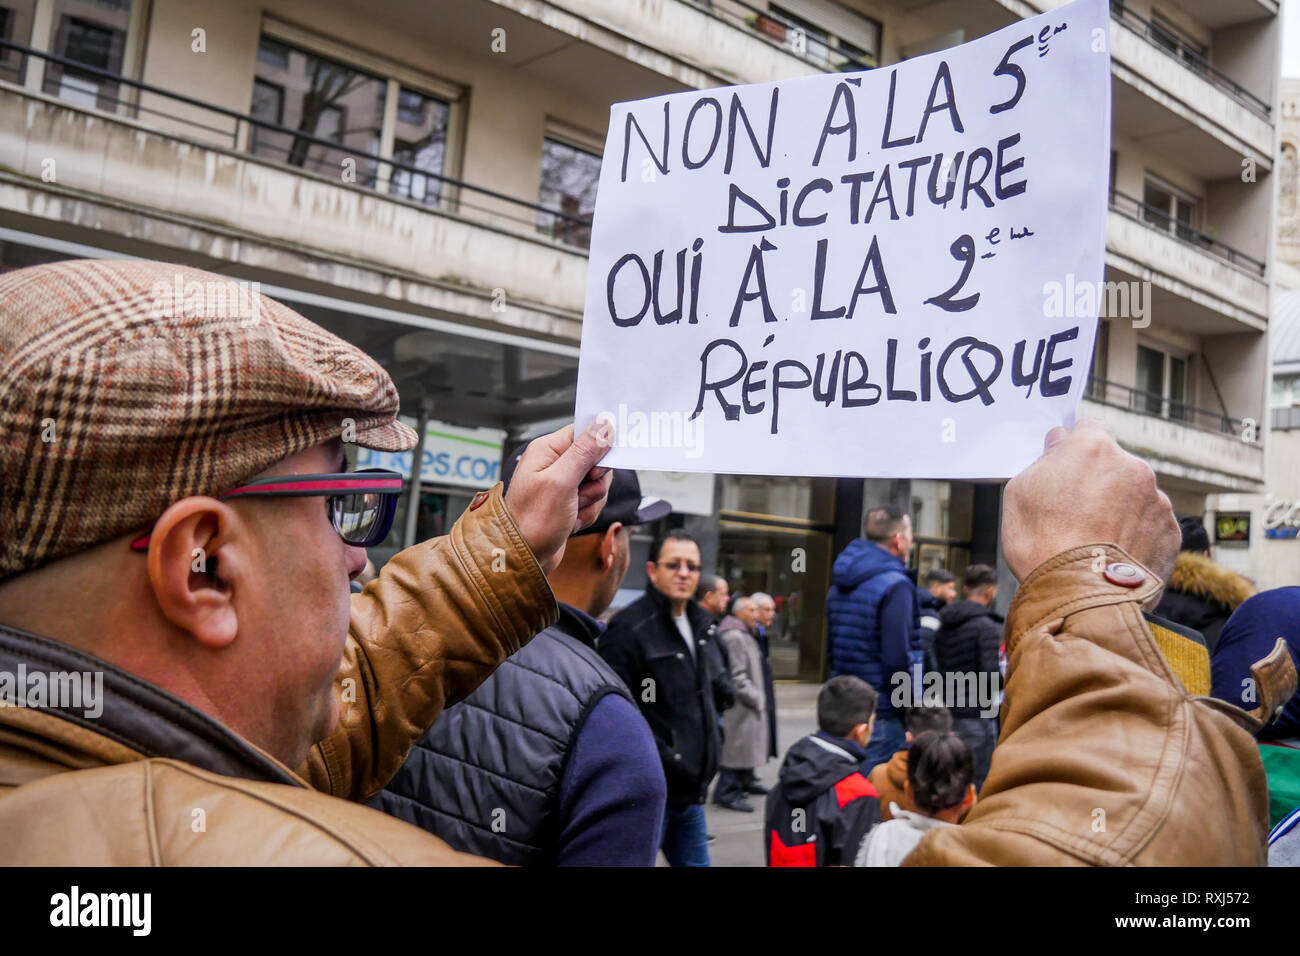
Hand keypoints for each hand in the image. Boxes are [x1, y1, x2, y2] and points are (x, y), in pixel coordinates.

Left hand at [504, 422, 613, 573]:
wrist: (525, 557)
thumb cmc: (532, 521)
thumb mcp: (561, 482)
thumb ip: (584, 451)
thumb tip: (604, 424)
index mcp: (548, 450)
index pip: (585, 432)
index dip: (598, 449)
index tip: (596, 468)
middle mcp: (555, 463)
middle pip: (597, 460)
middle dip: (595, 482)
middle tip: (578, 493)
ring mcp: (563, 484)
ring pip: (598, 484)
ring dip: (590, 501)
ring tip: (570, 511)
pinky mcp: (569, 502)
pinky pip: (593, 501)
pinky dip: (586, 514)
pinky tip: (570, 521)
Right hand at [1001, 421, 1178, 584]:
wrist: (1081, 595)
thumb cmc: (1042, 542)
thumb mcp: (1020, 491)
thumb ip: (1045, 460)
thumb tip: (1059, 443)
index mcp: (1093, 448)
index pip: (1089, 430)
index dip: (1075, 450)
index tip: (1066, 469)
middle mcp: (1133, 466)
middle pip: (1114, 465)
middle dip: (1098, 482)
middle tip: (1075, 514)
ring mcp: (1157, 500)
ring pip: (1134, 497)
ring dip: (1119, 510)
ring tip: (1094, 541)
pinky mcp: (1171, 532)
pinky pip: (1150, 526)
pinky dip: (1135, 536)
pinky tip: (1113, 555)